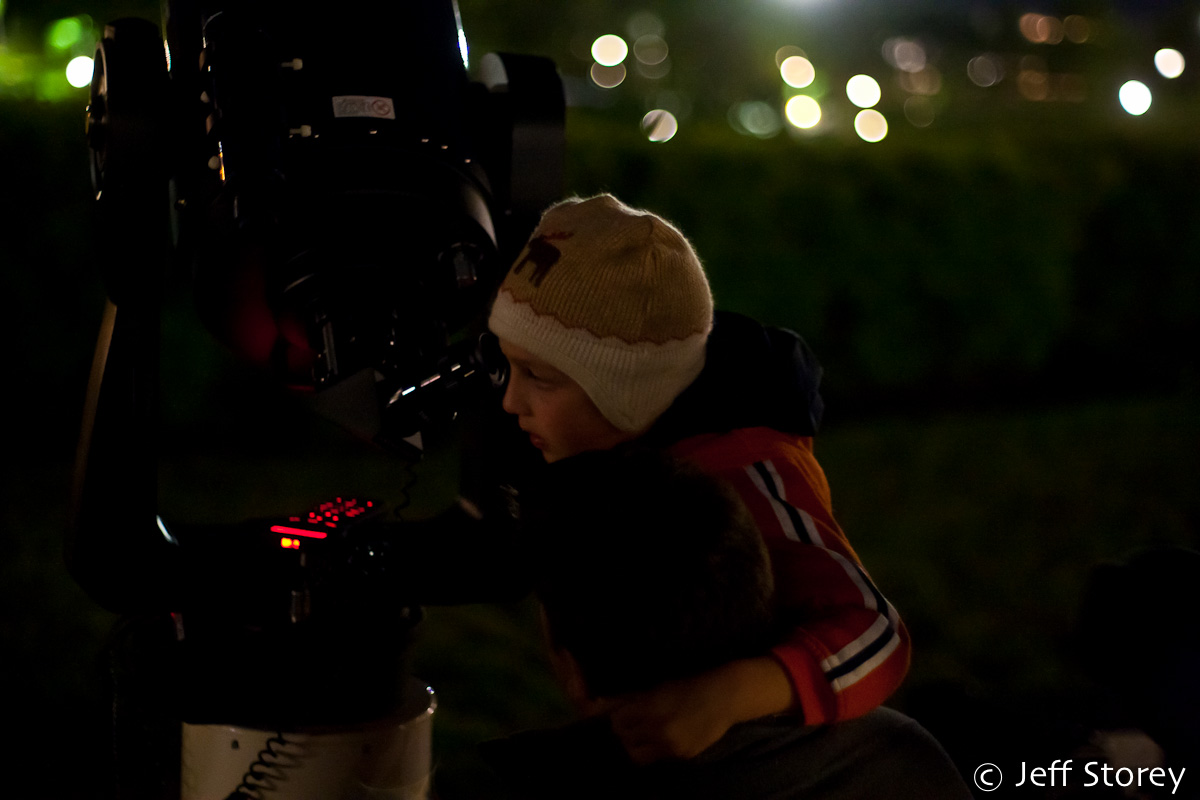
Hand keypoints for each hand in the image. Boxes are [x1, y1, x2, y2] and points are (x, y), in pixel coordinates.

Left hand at [600, 657, 796, 764]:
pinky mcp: (680, 756)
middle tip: (633, 720)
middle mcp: (658, 729)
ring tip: (644, 732)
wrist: (724, 696)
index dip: (618, 716)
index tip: (622, 711)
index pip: (617, 721)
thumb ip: (632, 698)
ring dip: (634, 744)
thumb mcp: (659, 687)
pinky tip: (659, 738)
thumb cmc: (690, 685)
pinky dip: (652, 749)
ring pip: (635, 754)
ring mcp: (670, 746)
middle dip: (625, 729)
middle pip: (624, 738)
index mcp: (650, 707)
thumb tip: (602, 704)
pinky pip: (655, 758)